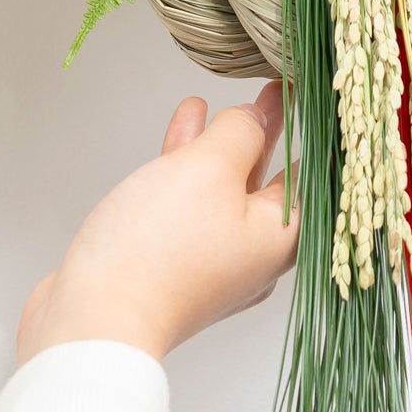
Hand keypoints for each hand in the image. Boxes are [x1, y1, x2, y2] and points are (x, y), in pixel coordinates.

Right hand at [17, 83, 299, 365]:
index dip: (315, 135)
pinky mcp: (177, 263)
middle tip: (273, 92)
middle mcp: (255, 254)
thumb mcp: (208, 170)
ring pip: (228, 190)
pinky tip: (184, 128)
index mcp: (282, 237)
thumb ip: (238, 135)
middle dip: (267, 135)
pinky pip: (194, 204)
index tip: (314, 99)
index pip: (314, 178)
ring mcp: (215, 261)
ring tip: (222, 101)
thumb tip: (254, 119)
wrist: (95, 319)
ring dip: (223, 144)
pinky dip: (190, 166)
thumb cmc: (159, 252)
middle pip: (270, 182)